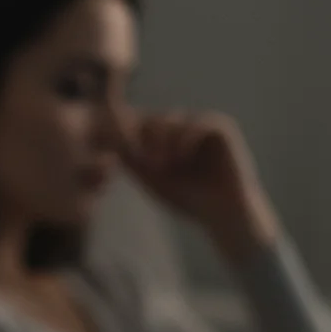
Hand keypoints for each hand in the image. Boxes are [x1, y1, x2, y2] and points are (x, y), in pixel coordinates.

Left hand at [121, 110, 278, 263]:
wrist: (222, 213)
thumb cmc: (185, 199)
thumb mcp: (150, 179)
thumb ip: (131, 160)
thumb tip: (108, 142)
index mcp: (163, 139)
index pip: (137, 126)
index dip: (126, 136)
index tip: (123, 154)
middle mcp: (180, 128)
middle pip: (150, 118)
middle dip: (143, 139)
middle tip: (146, 164)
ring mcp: (200, 125)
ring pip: (169, 118)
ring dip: (161, 141)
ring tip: (162, 166)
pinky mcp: (221, 127)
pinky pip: (196, 122)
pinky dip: (184, 139)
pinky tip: (180, 159)